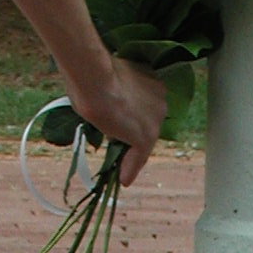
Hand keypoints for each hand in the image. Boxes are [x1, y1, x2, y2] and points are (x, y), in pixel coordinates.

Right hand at [65, 55, 166, 186]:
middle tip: (117, 142)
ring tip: (120, 166)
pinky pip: (140, 156)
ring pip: (143, 138)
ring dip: (132, 151)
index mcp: (151, 79)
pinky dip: (131, 168)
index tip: (121, 122)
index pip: (144, 104)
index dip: (132, 114)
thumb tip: (105, 108)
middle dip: (132, 131)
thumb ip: (114, 93)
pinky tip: (124, 179)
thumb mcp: (108, 82)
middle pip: (147, 122)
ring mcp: (154, 119)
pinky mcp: (146, 136)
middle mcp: (160, 98)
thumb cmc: (92, 73)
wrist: (93, 77)